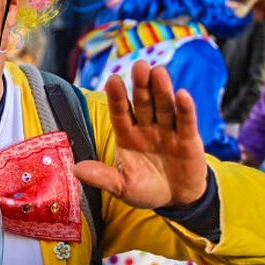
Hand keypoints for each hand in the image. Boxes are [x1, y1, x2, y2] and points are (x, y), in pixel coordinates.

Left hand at [84, 59, 208, 209]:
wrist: (176, 199)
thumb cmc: (146, 189)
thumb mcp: (121, 186)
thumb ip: (102, 177)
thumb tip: (76, 170)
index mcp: (127, 135)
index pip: (120, 113)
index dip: (117, 97)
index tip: (112, 80)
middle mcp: (147, 128)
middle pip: (143, 103)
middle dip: (141, 85)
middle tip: (139, 65)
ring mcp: (168, 131)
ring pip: (164, 107)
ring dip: (162, 90)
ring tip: (158, 71)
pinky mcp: (189, 140)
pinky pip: (186, 122)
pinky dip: (185, 109)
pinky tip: (182, 94)